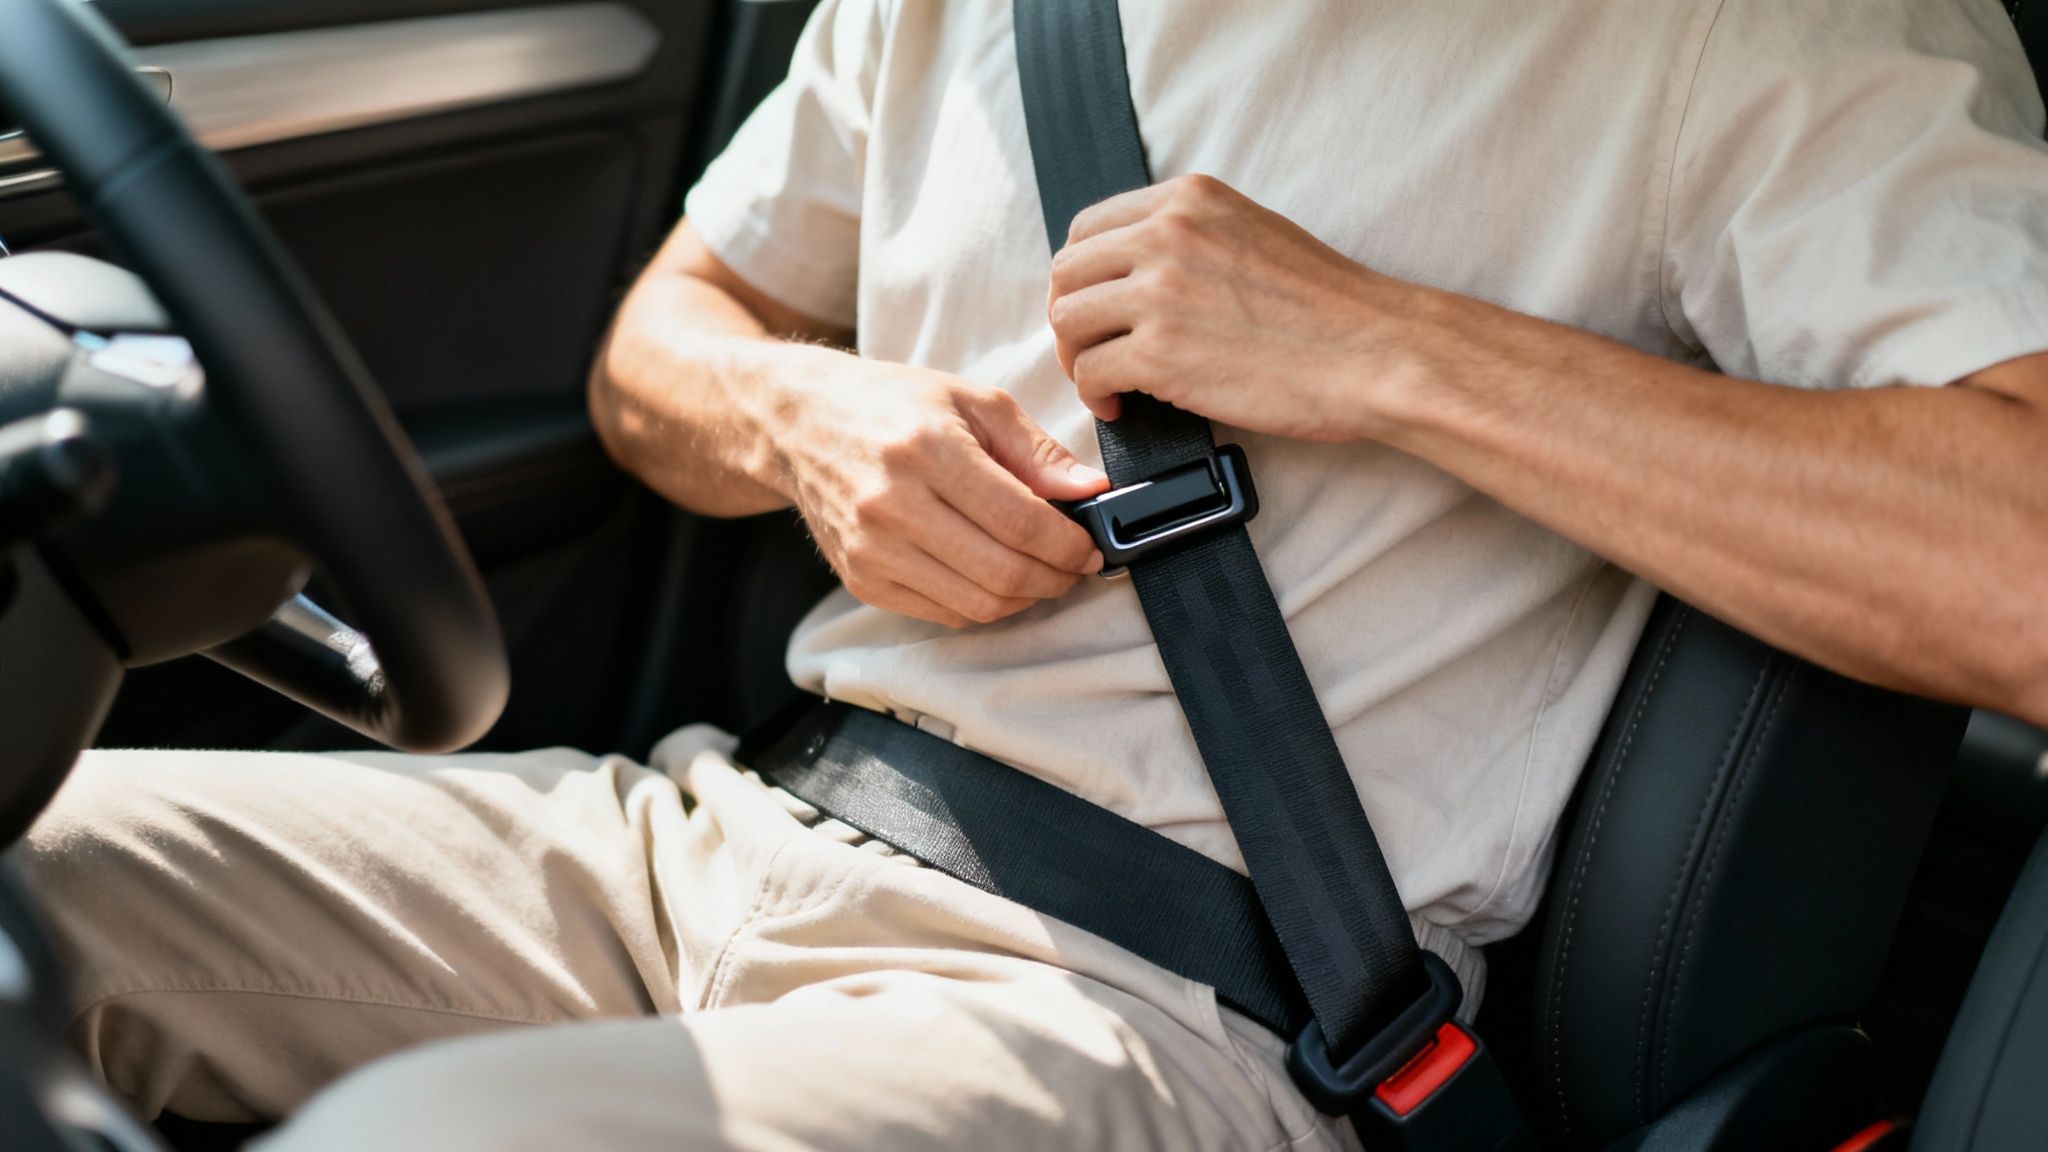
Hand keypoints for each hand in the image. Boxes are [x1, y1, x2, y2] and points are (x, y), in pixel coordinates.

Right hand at [768, 363, 1108, 627]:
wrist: (799, 424)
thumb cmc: (890, 404)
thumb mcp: (971, 401)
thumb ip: (1036, 450)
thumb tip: (1091, 491)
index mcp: (926, 449)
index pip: (1019, 520)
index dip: (1068, 544)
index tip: (1090, 545)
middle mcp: (892, 504)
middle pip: (1001, 571)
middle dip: (1056, 577)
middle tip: (1075, 565)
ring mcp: (872, 549)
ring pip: (977, 604)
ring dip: (1026, 598)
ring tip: (1042, 572)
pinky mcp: (861, 579)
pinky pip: (944, 613)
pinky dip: (984, 605)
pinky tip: (996, 578)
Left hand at [1046, 174, 1432, 440]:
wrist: (1374, 351)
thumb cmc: (1328, 307)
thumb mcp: (1252, 233)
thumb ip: (1192, 238)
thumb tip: (1139, 271)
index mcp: (1189, 199)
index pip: (1090, 226)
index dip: (1084, 274)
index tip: (1097, 305)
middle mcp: (1166, 234)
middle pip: (1068, 271)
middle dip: (1071, 316)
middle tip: (1091, 349)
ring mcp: (1159, 292)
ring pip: (1068, 320)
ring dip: (1077, 357)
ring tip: (1107, 382)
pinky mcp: (1159, 352)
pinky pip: (1090, 372)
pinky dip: (1095, 395)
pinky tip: (1120, 408)